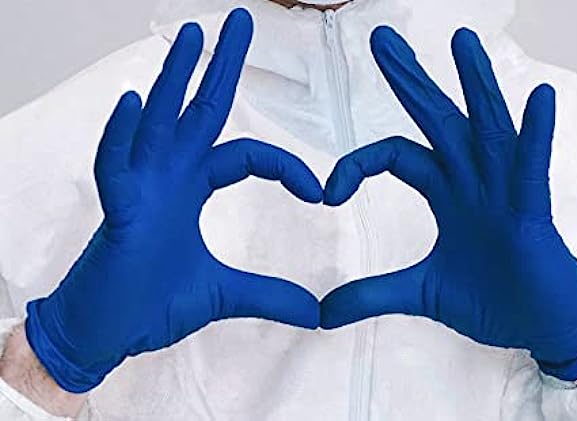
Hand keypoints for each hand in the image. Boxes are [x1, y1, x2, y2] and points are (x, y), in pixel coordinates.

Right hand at [25, 9, 321, 393]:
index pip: (247, 155)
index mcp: (192, 189)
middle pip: (201, 110)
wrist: (106, 337)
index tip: (320, 193)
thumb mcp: (224, 295)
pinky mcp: (117, 212)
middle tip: (242, 20)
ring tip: (191, 34)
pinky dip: (122, 135)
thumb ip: (268, 295)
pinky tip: (135, 101)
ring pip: (159, 122)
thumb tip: (315, 312)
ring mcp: (140, 189)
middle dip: (221, 66)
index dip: (286, 166)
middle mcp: (168, 177)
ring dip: (174, 78)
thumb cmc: (151, 306)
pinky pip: (115, 165)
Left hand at [321, 26, 576, 380]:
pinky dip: (535, 135)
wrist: (543, 328)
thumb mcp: (419, 295)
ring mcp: (504, 193)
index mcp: (446, 193)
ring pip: (487, 129)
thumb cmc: (492, 302)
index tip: (326, 192)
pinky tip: (539, 98)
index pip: (394, 154)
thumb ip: (372, 294)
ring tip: (461, 38)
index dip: (356, 164)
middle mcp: (473, 182)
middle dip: (410, 80)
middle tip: (380, 37)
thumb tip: (322, 313)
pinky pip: (533, 169)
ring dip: (475, 84)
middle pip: (437, 119)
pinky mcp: (532, 214)